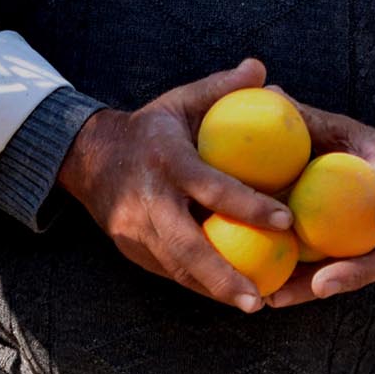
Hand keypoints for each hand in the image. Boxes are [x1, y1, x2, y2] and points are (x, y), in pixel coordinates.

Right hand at [56, 58, 296, 311]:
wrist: (88, 157)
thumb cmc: (150, 127)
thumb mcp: (179, 101)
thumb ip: (220, 88)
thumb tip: (260, 69)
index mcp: (166, 159)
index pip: (211, 186)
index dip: (248, 205)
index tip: (286, 220)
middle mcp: (147, 198)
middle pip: (187, 245)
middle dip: (224, 275)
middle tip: (261, 296)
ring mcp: (134, 228)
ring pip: (177, 267)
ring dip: (214, 289)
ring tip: (254, 304)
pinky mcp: (130, 248)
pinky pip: (169, 271)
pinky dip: (199, 284)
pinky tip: (229, 294)